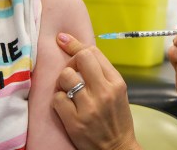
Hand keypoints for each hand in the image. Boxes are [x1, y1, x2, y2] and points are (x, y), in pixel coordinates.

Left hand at [52, 33, 140, 149]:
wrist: (117, 147)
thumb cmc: (117, 118)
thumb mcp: (118, 91)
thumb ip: (103, 72)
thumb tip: (81, 52)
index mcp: (116, 82)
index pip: (94, 53)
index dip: (76, 44)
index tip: (63, 38)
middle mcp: (104, 91)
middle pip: (80, 59)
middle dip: (70, 61)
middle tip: (71, 71)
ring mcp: (89, 107)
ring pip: (65, 76)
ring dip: (63, 81)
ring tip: (69, 90)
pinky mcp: (75, 121)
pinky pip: (57, 98)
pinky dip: (59, 99)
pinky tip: (66, 105)